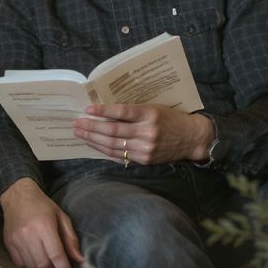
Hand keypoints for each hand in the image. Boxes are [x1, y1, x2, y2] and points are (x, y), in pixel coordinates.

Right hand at [0, 179, 82, 267]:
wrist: (17, 195)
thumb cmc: (42, 205)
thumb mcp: (61, 217)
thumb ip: (70, 239)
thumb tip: (79, 259)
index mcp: (44, 226)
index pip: (56, 256)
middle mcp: (28, 234)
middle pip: (43, 264)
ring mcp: (16, 239)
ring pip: (32, 266)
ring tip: (48, 263)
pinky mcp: (8, 242)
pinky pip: (20, 263)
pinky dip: (29, 265)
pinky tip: (35, 258)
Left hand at [74, 104, 213, 165]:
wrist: (191, 138)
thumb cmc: (170, 118)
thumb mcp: (153, 108)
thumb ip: (132, 111)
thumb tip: (104, 110)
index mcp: (150, 114)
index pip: (122, 111)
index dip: (103, 110)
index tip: (87, 109)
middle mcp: (147, 132)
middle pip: (113, 130)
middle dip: (92, 127)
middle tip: (77, 123)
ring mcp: (145, 148)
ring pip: (113, 144)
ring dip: (93, 139)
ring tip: (80, 133)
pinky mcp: (144, 160)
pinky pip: (119, 155)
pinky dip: (104, 150)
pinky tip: (93, 144)